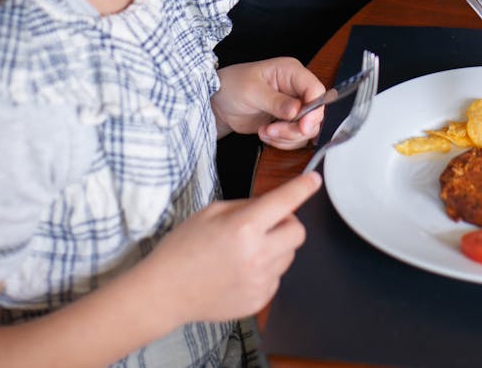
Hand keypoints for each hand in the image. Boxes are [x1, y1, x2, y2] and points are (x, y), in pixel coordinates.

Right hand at [140, 172, 321, 325]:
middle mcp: (257, 255)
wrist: (166, 292)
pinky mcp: (258, 300)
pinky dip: (266, 269)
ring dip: (277, 247)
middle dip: (287, 222)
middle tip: (266, 223)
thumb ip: (246, 206)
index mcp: (244, 227)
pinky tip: (240, 270)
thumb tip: (271, 205)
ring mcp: (260, 281)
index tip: (314, 180)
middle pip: (298, 231)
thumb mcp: (212, 212)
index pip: (285, 202)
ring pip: (289, 255)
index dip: (303, 188)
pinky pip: (276, 277)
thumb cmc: (183, 247)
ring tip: (246, 250)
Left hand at [213, 58, 326, 145]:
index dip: (314, 109)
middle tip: (275, 130)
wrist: (219, 103)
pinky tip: (265, 133)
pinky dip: (282, 141)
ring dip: (286, 136)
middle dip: (296, 128)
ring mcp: (293, 106)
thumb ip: (276, 101)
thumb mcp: (252, 91)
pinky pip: (296, 138)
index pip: (315, 90)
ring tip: (265, 131)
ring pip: (306, 129)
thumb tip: (296, 110)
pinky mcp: (287, 122)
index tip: (303, 125)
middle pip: (314, 113)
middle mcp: (296, 89)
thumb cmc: (233, 86)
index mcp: (291, 72)